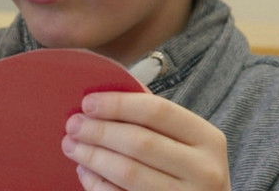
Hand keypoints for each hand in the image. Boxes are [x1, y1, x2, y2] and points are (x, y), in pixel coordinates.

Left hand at [61, 91, 230, 190]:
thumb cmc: (187, 167)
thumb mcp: (184, 140)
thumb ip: (153, 118)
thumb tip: (102, 96)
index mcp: (207, 138)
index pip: (157, 111)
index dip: (118, 105)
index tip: (87, 103)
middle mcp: (204, 170)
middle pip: (140, 142)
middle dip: (99, 131)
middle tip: (73, 125)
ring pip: (128, 172)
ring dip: (92, 157)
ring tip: (71, 146)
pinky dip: (97, 184)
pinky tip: (84, 172)